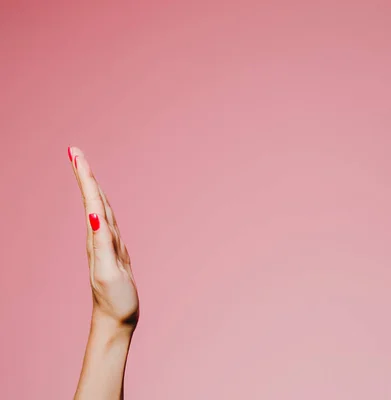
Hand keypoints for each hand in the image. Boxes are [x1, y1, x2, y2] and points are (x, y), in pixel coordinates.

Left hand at [69, 147, 138, 330]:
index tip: (76, 154)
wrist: (116, 320)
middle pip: (92, 199)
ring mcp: (106, 244)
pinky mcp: (114, 251)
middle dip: (84, 174)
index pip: (90, 201)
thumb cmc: (115, 300)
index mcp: (96, 238)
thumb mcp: (109, 273)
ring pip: (98, 208)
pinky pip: (108, 221)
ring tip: (85, 169)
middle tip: (76, 152)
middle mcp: (98, 237)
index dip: (84, 176)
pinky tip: (101, 203)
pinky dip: (103, 206)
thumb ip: (102, 244)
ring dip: (91, 187)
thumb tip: (94, 215)